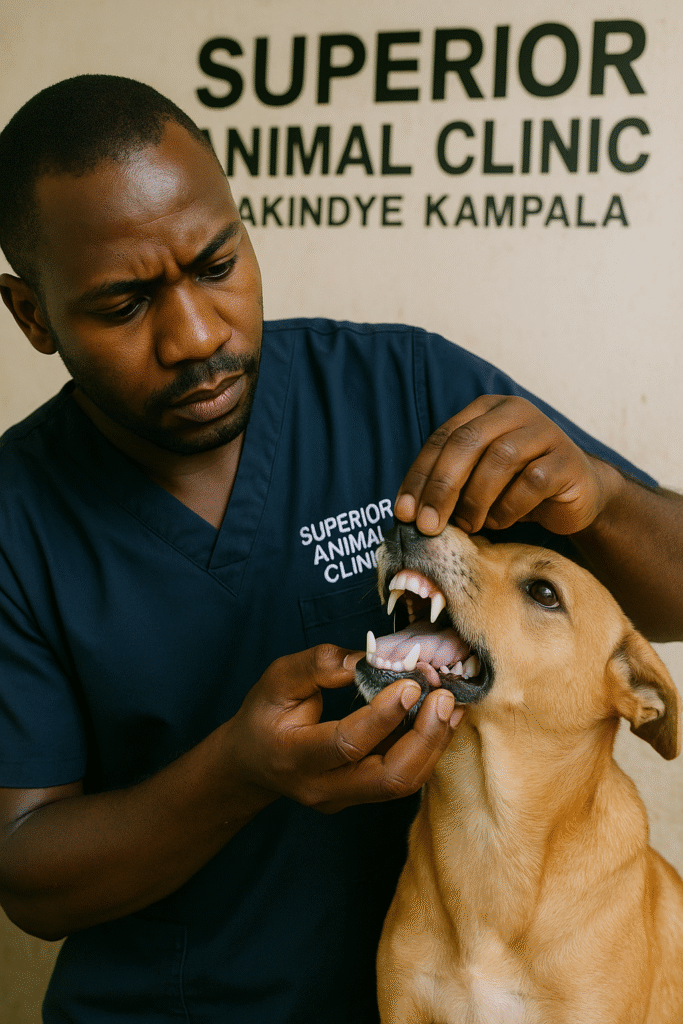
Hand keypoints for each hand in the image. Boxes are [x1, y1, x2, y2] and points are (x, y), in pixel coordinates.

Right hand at [226, 645, 461, 813]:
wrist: (252, 763)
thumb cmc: (264, 715)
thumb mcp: (277, 680)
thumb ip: (318, 666)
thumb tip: (368, 658)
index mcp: (294, 756)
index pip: (346, 744)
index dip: (383, 715)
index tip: (410, 684)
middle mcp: (321, 787)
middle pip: (387, 778)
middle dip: (424, 738)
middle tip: (443, 698)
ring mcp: (344, 798)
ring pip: (402, 784)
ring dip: (434, 744)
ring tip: (452, 705)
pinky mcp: (361, 796)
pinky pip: (403, 778)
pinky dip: (427, 748)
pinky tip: (441, 719)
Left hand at [394, 395, 615, 536]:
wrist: (577, 494)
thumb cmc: (517, 486)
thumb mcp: (477, 478)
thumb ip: (449, 482)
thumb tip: (409, 511)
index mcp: (485, 410)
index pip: (443, 437)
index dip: (420, 475)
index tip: (404, 513)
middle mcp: (514, 412)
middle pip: (467, 442)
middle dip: (442, 487)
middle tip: (428, 525)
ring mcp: (544, 432)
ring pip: (500, 459)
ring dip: (476, 500)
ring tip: (469, 525)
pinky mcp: (567, 460)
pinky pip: (532, 482)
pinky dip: (509, 508)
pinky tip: (501, 521)